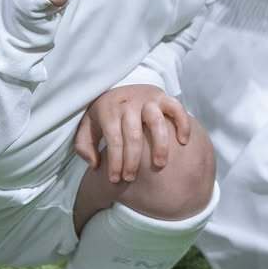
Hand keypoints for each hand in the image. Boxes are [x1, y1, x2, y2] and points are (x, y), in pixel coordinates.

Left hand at [74, 84, 191, 181]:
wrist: (120, 88)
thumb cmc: (104, 115)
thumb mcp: (87, 127)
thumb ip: (84, 146)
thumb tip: (96, 165)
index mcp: (108, 109)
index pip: (113, 139)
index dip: (115, 162)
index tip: (115, 180)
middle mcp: (129, 103)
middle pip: (133, 135)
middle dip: (132, 160)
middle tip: (131, 178)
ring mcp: (148, 99)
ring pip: (156, 122)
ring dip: (159, 145)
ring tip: (159, 165)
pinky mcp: (163, 97)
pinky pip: (176, 108)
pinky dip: (182, 124)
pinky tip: (183, 142)